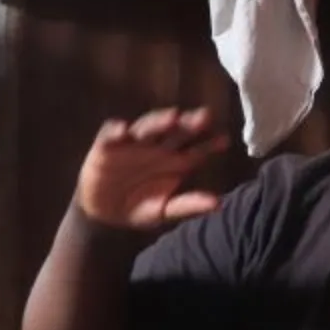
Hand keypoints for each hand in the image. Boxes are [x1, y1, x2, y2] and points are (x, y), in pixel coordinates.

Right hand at [76, 108, 229, 231]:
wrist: (104, 213)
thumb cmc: (139, 207)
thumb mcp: (164, 211)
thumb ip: (188, 206)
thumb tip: (219, 204)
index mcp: (176, 161)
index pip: (196, 149)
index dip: (210, 144)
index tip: (225, 140)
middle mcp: (157, 148)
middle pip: (176, 131)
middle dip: (189, 123)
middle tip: (205, 116)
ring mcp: (133, 144)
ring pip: (148, 127)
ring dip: (159, 121)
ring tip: (173, 117)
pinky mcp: (106, 146)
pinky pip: (110, 135)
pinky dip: (115, 130)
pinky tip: (123, 129)